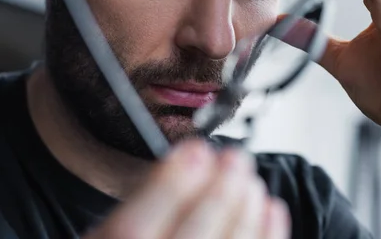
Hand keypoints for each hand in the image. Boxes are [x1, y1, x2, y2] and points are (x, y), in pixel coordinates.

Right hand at [85, 141, 289, 238]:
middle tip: (235, 158)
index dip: (169, 187)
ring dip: (245, 214)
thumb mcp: (109, 230)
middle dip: (218, 193)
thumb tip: (188, 161)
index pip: (133, 230)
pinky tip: (271, 210)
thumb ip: (139, 205)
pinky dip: (267, 237)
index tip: (195, 151)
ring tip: (251, 182)